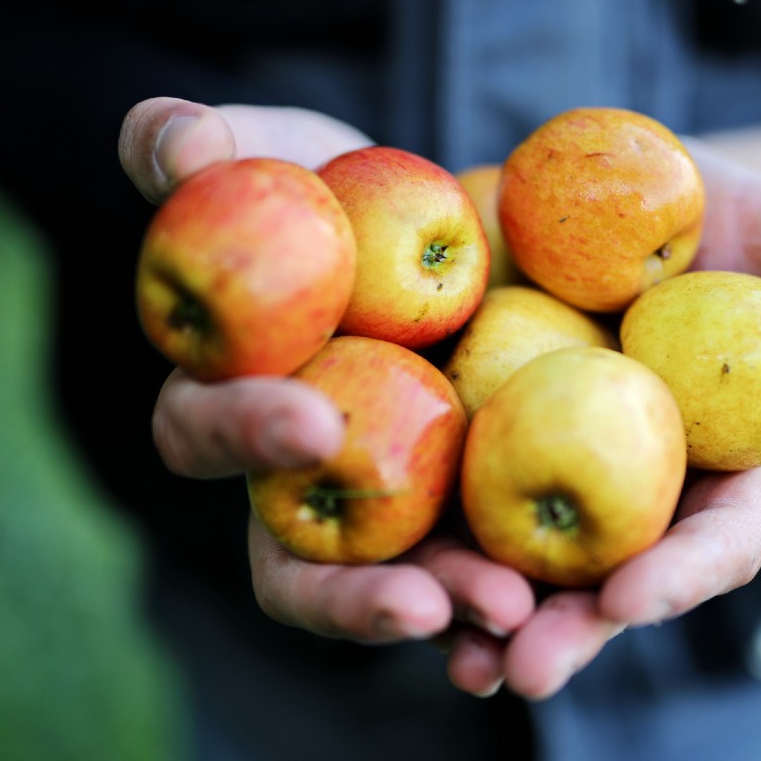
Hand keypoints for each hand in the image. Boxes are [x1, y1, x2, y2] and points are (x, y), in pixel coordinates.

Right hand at [123, 98, 538, 653]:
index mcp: (241, 403)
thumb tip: (172, 140)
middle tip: (418, 599)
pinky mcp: (489, 521)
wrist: (478, 226)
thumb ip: (227, 148)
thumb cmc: (354, 194)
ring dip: (454, 612)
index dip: (245, 434)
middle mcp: (311, 484)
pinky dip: (541, 612)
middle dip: (350, 594)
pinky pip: (506, 584)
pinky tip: (587, 612)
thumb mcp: (296, 156)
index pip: (210, 437)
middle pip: (303, 568)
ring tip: (513, 620)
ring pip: (408, 595)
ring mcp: (400, 516)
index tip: (314, 417)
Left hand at [124, 101, 760, 700]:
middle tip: (526, 668)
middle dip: (568, 634)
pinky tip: (377, 573)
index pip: (717, 540)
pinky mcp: (465, 438)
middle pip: (605, 584)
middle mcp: (629, 491)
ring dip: (476, 618)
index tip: (631, 596)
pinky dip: (408, 546)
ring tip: (445, 649)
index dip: (682, 576)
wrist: (602, 188)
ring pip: (514, 568)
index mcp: (716, 467)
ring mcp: (543, 472)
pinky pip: (433, 505)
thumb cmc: (719, 217)